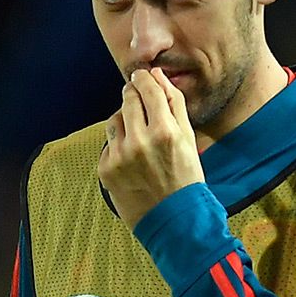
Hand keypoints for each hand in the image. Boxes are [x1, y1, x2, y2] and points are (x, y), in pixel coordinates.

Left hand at [98, 67, 205, 228]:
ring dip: (125, 119)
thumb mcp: (189, 139)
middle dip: (133, 95)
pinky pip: (108, 143)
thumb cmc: (186, 178)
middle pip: (128, 99)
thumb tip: (157, 77)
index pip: (148, 89)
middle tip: (140, 100)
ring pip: (115, 119)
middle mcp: (140, 141)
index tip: (142, 76)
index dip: (144, 79)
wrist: (174, 220)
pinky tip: (133, 157)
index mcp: (166, 132)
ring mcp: (120, 155)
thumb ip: (174, 104)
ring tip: (139, 134)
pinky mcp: (106, 169)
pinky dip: (119, 144)